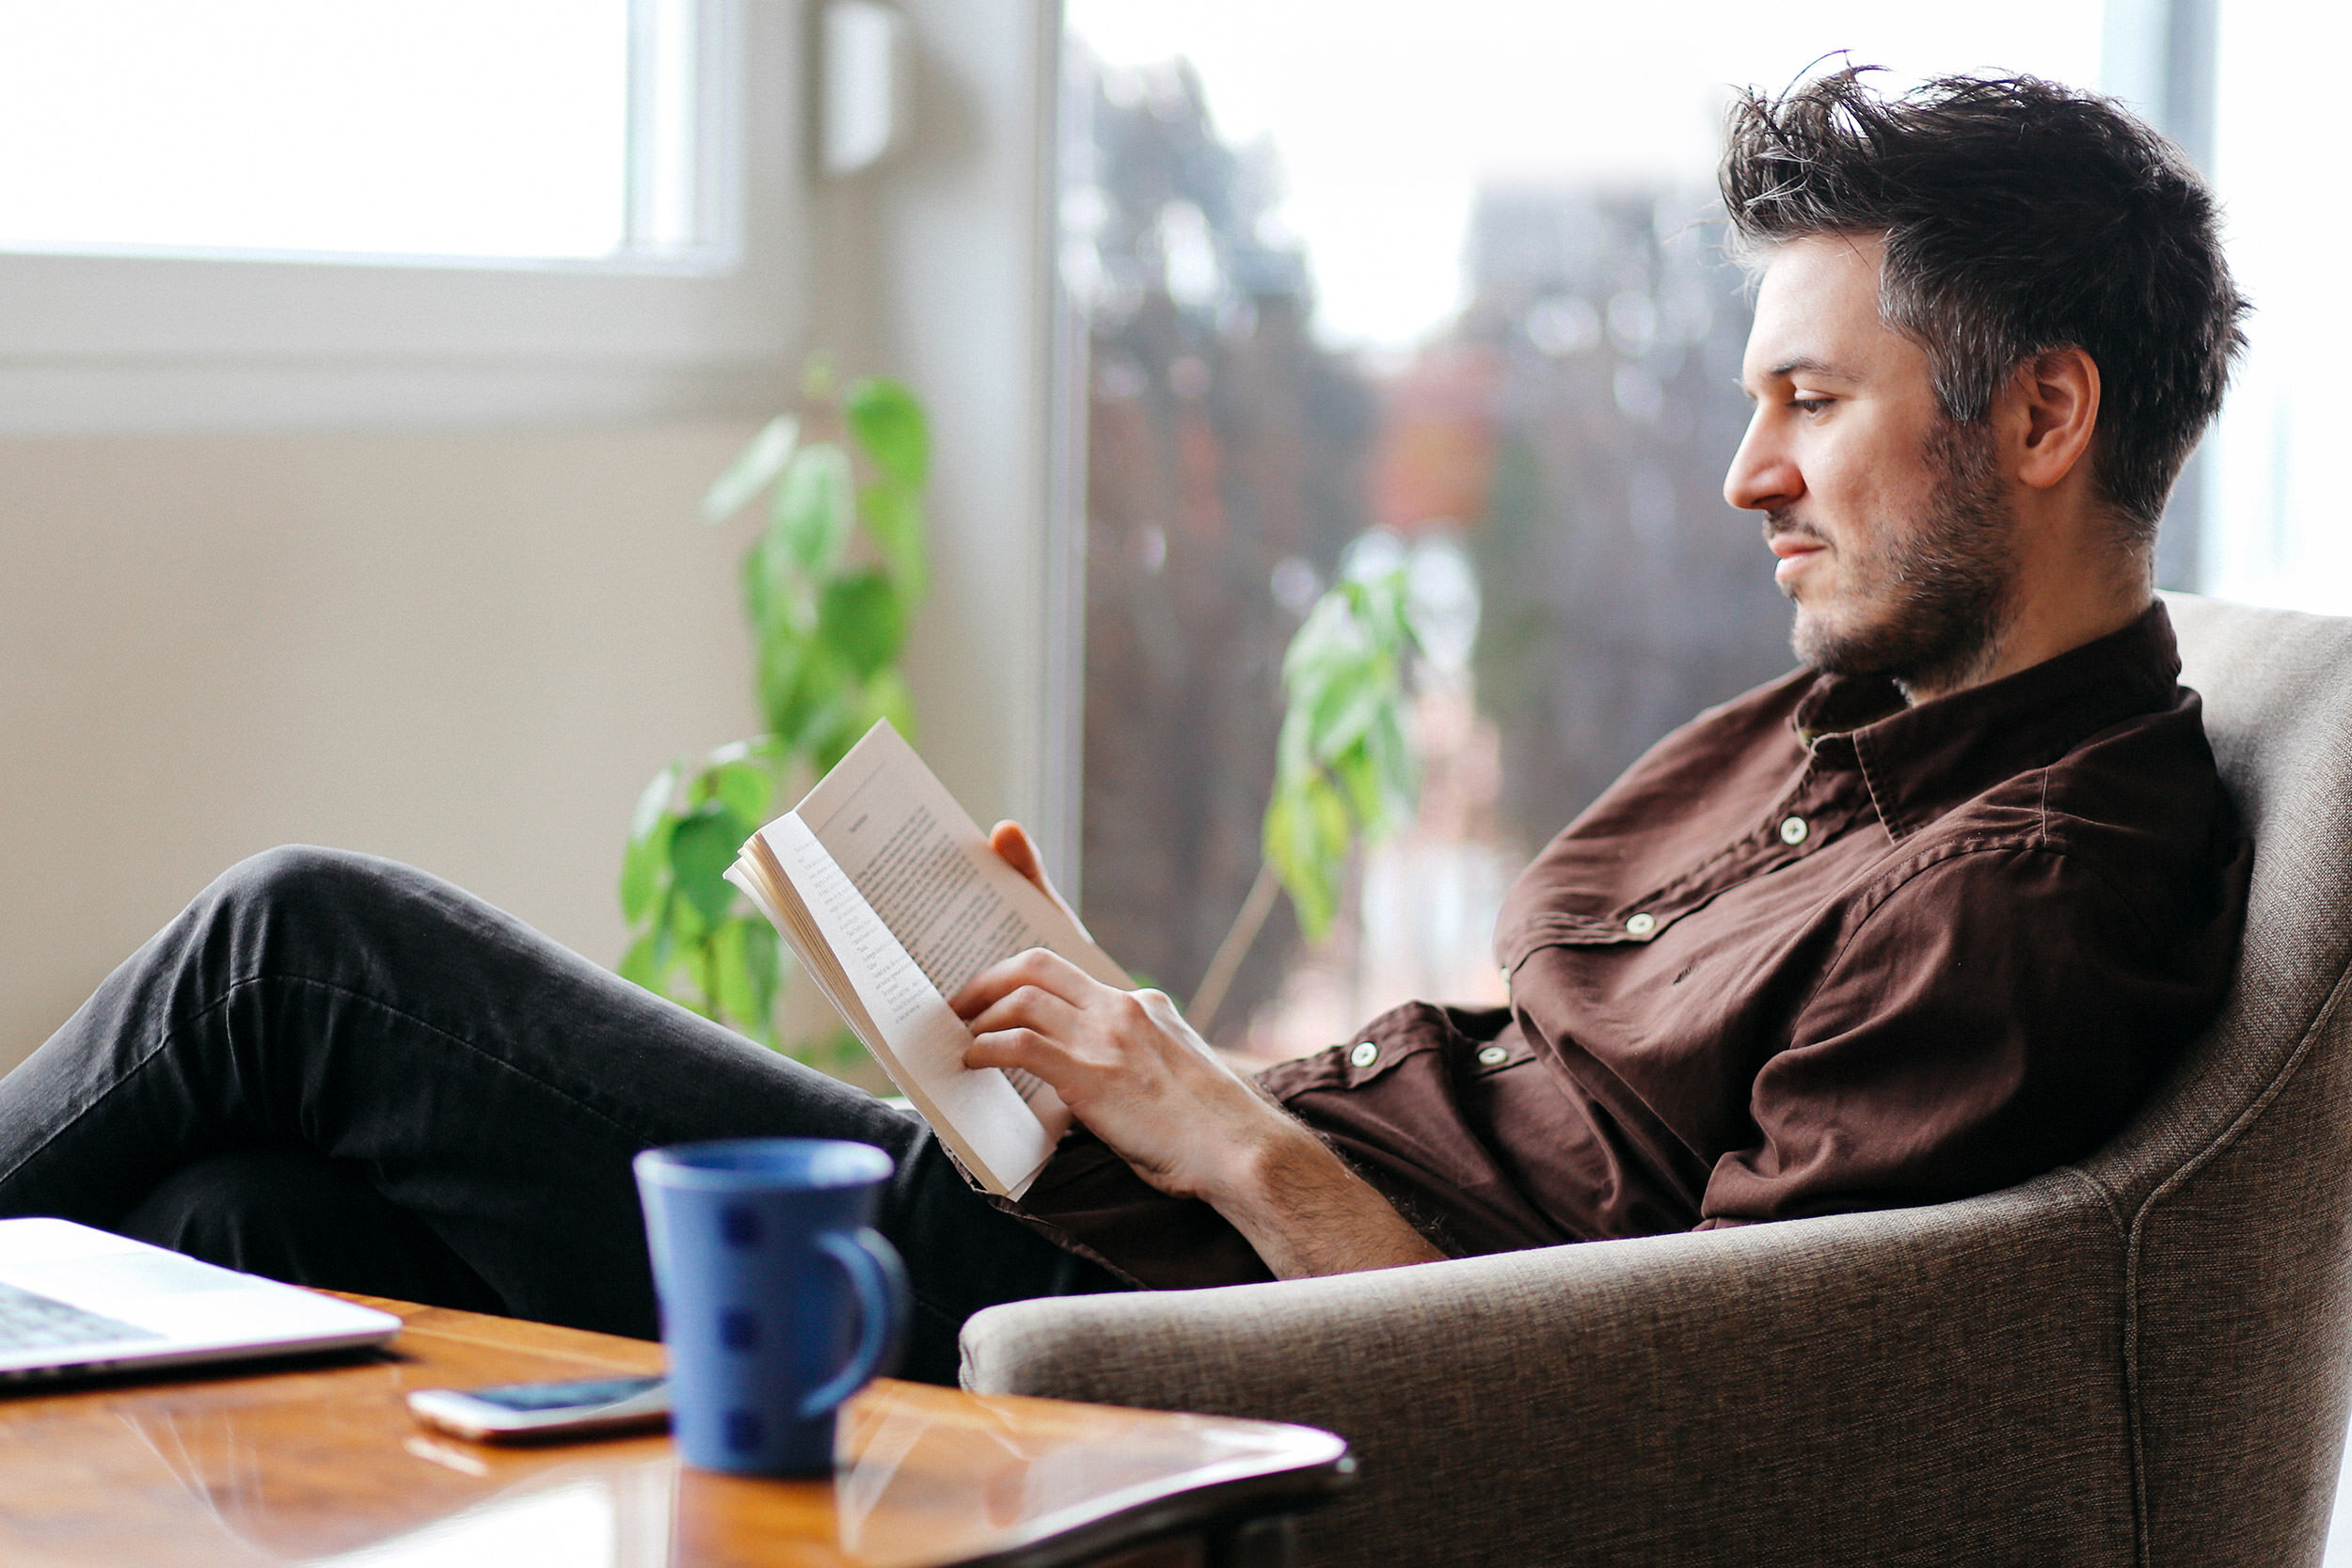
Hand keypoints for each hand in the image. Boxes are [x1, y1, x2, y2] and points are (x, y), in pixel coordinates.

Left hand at [957, 822, 1444, 1276]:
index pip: (1075, 939)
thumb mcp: (1176, 1074)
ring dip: (981, 1015)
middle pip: (1038, 963)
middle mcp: (1123, 1009)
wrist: (1247, 1152)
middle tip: (962, 1001)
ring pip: (1023, 999)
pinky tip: (972, 1062)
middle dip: (990, 977)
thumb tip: (1089, 1072)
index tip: (1007, 843)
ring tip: (960, 1036)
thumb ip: (1135, 1058)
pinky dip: (988, 1049)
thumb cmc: (1213, 1132)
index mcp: (1143, 1005)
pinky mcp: (1092, 1078)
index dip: (1035, 880)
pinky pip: (1022, 1046)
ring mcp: (1108, 1040)